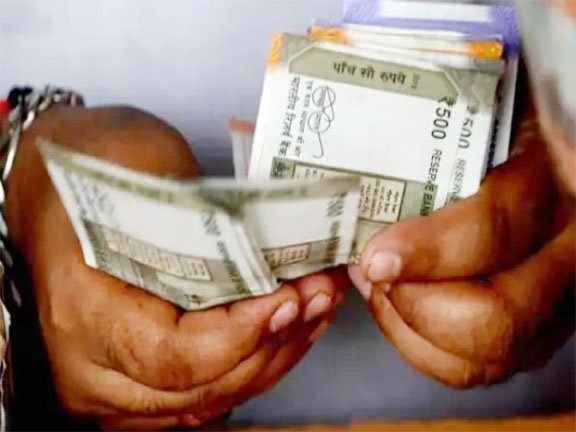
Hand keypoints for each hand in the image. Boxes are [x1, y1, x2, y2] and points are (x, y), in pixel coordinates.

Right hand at [5, 106, 344, 428]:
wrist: (63, 193)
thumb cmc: (99, 169)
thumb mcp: (151, 166)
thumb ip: (209, 216)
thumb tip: (281, 251)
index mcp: (84, 309)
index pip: (171, 355)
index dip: (240, 335)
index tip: (288, 298)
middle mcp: (91, 364)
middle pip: (201, 387)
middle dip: (273, 342)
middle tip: (320, 293)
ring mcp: (112, 383)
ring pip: (212, 397)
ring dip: (274, 353)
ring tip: (316, 305)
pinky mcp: (138, 383)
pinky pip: (207, 392)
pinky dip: (254, 362)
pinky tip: (290, 326)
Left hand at [349, 127, 574, 387]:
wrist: (540, 156)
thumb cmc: (492, 124)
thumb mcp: (478, 106)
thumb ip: (433, 122)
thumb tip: (355, 135)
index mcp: (553, 181)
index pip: (496, 231)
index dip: (429, 252)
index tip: (374, 257)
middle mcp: (567, 250)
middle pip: (494, 319)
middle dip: (414, 304)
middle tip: (374, 270)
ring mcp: (558, 300)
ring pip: (485, 357)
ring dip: (410, 327)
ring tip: (379, 285)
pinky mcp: (538, 331)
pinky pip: (474, 368)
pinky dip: (420, 345)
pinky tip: (397, 304)